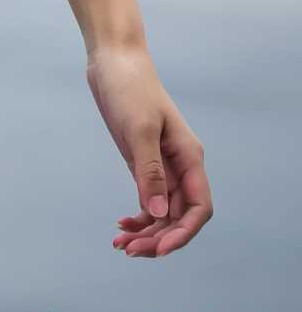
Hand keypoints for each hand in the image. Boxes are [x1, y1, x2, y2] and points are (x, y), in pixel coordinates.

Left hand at [85, 41, 212, 257]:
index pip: (198, 207)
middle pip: (178, 216)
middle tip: (129, 251)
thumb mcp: (139, 129)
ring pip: (162, 211)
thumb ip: (149, 172)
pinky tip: (122, 224)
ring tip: (121, 244)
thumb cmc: (130, 88)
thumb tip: (157, 212)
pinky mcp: (142, 161)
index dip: (183, 232)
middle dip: (158, 237)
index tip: (159, 248)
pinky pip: (147, 198)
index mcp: (189, 157)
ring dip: (146, 231)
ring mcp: (161, 164)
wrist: (113, 60)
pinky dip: (138, 215)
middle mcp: (180, 165)